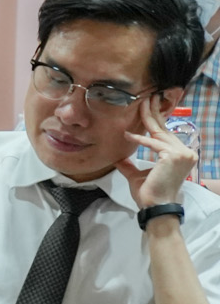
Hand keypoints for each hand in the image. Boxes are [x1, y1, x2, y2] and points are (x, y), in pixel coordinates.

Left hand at [119, 95, 195, 210]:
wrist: (154, 206)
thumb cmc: (149, 193)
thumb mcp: (137, 174)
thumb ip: (130, 164)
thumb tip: (118, 157)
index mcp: (180, 155)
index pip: (166, 135)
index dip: (156, 121)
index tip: (148, 108)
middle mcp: (185, 152)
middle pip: (165, 130)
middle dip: (154, 113)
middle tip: (147, 97)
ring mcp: (182, 154)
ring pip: (160, 133)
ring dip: (148, 118)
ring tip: (141, 104)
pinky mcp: (173, 156)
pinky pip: (153, 144)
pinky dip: (140, 140)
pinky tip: (128, 135)